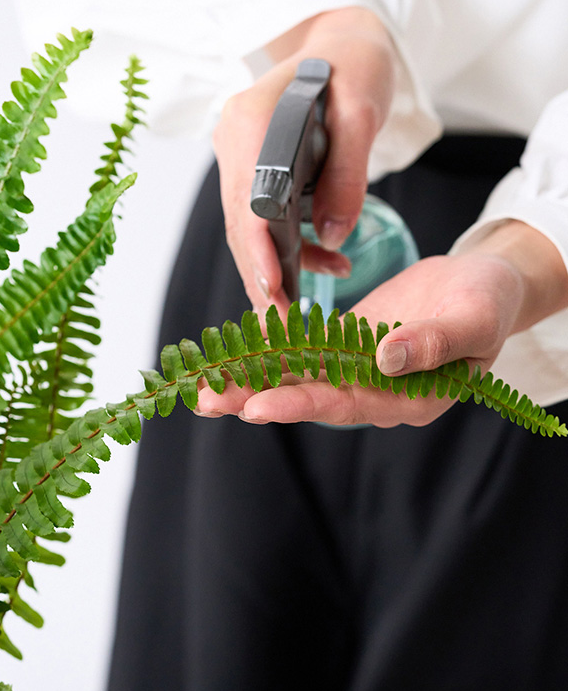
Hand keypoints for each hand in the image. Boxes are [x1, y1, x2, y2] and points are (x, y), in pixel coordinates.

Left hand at [195, 221, 567, 427]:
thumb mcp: (474, 319)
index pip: (347, 403)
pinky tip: (231, 348)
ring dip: (250, 378)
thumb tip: (386, 360)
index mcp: (408, 398)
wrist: (485, 284)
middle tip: (205, 401)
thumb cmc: (489, 302)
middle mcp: (375, 391)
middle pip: (308, 396)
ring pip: (297, 375)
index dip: (302, 403)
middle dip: (255, 397)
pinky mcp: (344, 343)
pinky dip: (268, 348)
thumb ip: (435, 344)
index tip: (258, 407)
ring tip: (201, 384)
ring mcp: (357, 368)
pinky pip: (302, 348)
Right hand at [212, 7, 396, 317]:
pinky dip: (292, 249)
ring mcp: (240, 158)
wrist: (344, 43)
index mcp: (251, 122)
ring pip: (250, 230)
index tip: (272, 291)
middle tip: (280, 329)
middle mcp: (234, 142)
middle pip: (241, 224)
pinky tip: (328, 261)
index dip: (257, 251)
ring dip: (276, 270)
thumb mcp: (362, 112)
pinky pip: (265, 221)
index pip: (246, 200)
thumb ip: (348, 174)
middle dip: (261, 277)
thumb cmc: (355, 64)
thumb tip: (334, 235)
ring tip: (303, 312)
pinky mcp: (254, 172)